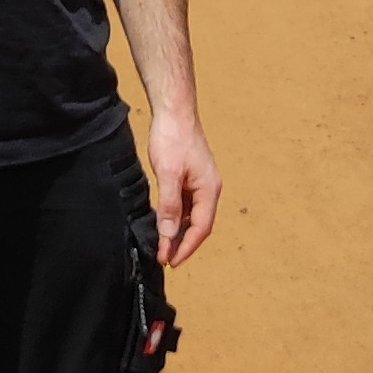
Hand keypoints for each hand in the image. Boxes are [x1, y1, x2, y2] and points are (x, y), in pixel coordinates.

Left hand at [147, 107, 220, 266]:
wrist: (173, 111)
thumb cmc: (173, 138)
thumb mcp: (168, 173)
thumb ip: (169, 205)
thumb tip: (168, 234)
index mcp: (209, 189)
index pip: (201, 227)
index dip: (186, 247)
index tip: (171, 261)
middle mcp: (209, 188)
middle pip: (198, 224)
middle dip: (182, 243)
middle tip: (165, 258)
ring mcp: (200, 182)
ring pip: (191, 216)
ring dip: (178, 232)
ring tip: (163, 246)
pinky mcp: (190, 177)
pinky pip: (185, 205)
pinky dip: (176, 217)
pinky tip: (164, 222)